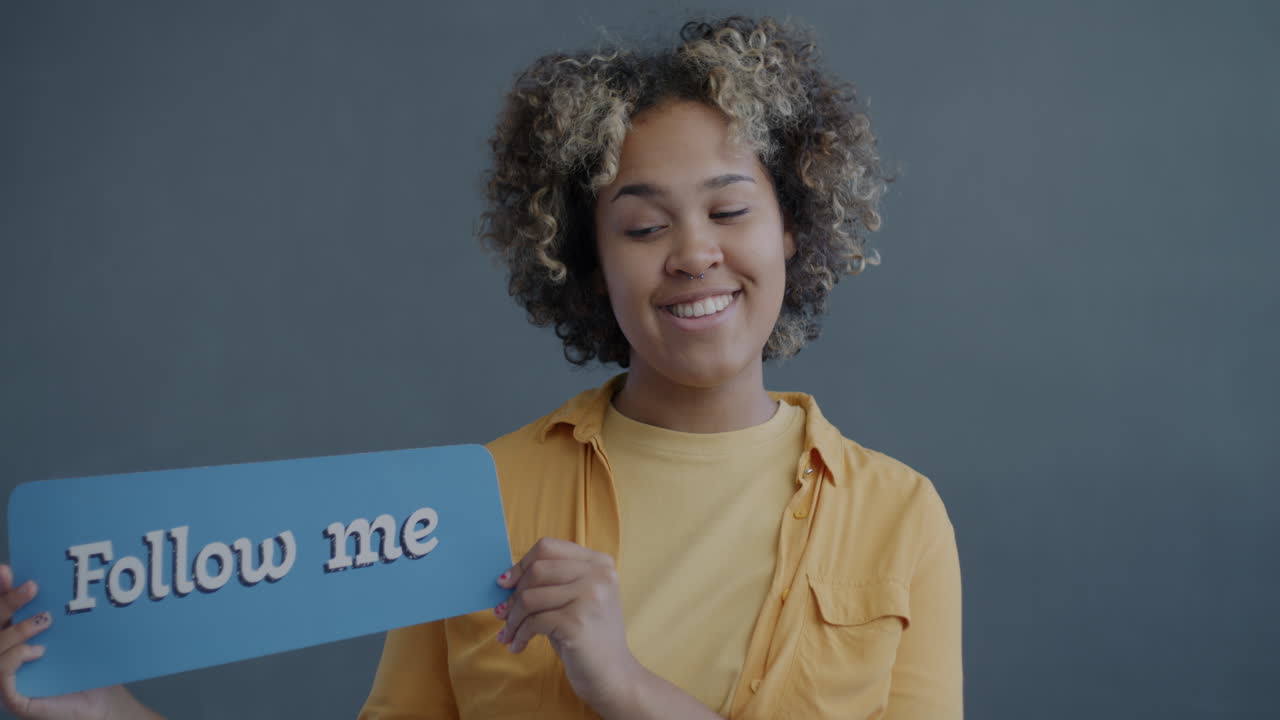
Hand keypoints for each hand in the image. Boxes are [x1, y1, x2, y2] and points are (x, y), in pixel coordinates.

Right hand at [0, 565, 155, 719]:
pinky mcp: (13, 699)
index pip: (0, 612)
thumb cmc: (87, 667)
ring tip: (45, 620)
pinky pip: (0, 675)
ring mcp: (5, 679)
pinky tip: (38, 651)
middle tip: (32, 586)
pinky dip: (15, 658)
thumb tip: (64, 577)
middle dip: (6, 602)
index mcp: (14, 639)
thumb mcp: (73, 635)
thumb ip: (63, 612)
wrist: (102, 703)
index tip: (6, 570)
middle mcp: (5, 657)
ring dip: (15, 630)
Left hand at [494, 538, 640, 712]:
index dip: (521, 564)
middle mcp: (599, 575)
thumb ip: (552, 581)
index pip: (548, 548)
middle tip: (502, 614)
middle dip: (513, 594)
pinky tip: (518, 646)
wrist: (613, 675)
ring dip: (513, 619)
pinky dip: (520, 634)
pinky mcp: (577, 622)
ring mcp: (591, 597)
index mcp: (599, 563)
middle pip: (537, 570)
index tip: (505, 583)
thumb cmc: (587, 636)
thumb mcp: (575, 599)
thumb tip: (505, 579)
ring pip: (530, 596)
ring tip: (508, 634)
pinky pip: (533, 622)